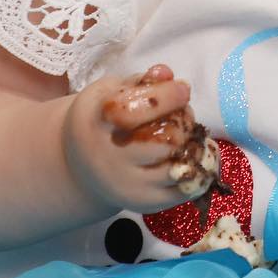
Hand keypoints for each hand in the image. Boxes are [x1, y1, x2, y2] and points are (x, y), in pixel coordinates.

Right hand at [63, 64, 212, 214]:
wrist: (79, 166)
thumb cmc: (102, 121)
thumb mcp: (110, 92)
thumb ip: (140, 81)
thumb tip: (166, 74)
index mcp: (97, 122)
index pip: (137, 110)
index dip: (168, 97)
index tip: (182, 89)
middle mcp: (108, 157)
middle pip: (165, 138)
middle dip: (183, 120)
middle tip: (182, 114)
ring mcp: (126, 184)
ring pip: (179, 164)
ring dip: (193, 144)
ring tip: (186, 134)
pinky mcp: (143, 203)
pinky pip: (185, 189)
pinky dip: (199, 169)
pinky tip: (193, 154)